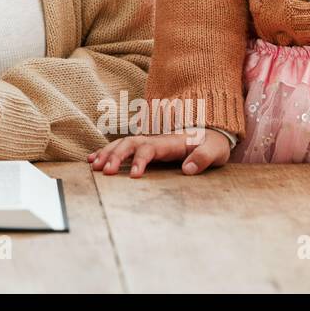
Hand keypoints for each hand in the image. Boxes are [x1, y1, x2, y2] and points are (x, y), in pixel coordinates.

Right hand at [88, 128, 230, 176]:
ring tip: (94, 165)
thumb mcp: (215, 151)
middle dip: (115, 155)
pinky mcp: (146, 148)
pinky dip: (107, 152)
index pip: (150, 148)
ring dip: (108, 153)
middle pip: (130, 143)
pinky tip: (94, 160)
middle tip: (105, 171)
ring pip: (123, 144)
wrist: (211, 134)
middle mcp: (156, 139)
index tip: (134, 176)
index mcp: (170, 142)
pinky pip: (123, 148)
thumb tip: (188, 169)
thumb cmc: (213, 144)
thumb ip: (203, 158)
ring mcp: (149, 142)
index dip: (140, 160)